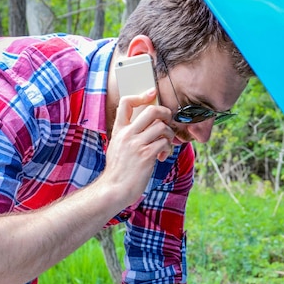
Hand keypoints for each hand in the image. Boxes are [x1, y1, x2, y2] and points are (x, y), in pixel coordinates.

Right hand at [103, 88, 174, 204]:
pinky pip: (165, 143)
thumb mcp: (117, 146)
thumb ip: (128, 134)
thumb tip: (146, 125)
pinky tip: (162, 156)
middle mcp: (127, 135)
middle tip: (168, 121)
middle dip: (165, 113)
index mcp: (119, 130)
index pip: (126, 103)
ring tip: (165, 144)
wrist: (114, 189)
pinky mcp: (146, 156)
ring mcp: (137, 145)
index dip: (141, 95)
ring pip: (162, 127)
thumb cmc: (118, 170)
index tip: (152, 94)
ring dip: (169, 135)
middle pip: (151, 110)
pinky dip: (168, 149)